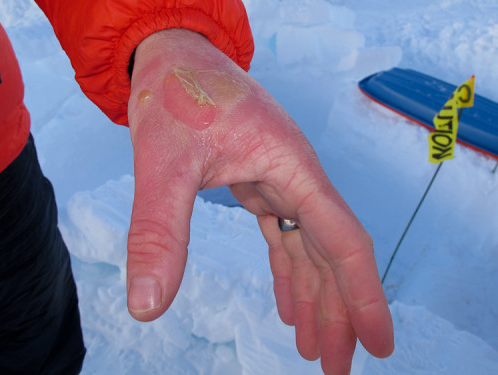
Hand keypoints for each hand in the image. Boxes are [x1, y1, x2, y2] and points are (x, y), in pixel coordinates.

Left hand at [126, 29, 393, 373]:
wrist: (172, 56)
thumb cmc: (176, 93)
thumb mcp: (164, 163)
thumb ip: (159, 231)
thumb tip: (147, 305)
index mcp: (291, 167)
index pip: (343, 239)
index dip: (363, 294)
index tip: (379, 343)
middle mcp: (296, 176)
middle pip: (331, 253)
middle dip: (337, 311)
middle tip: (336, 367)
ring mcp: (281, 179)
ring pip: (310, 248)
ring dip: (314, 297)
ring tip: (314, 346)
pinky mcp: (261, 182)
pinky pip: (285, 234)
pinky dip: (289, 271)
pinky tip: (289, 302)